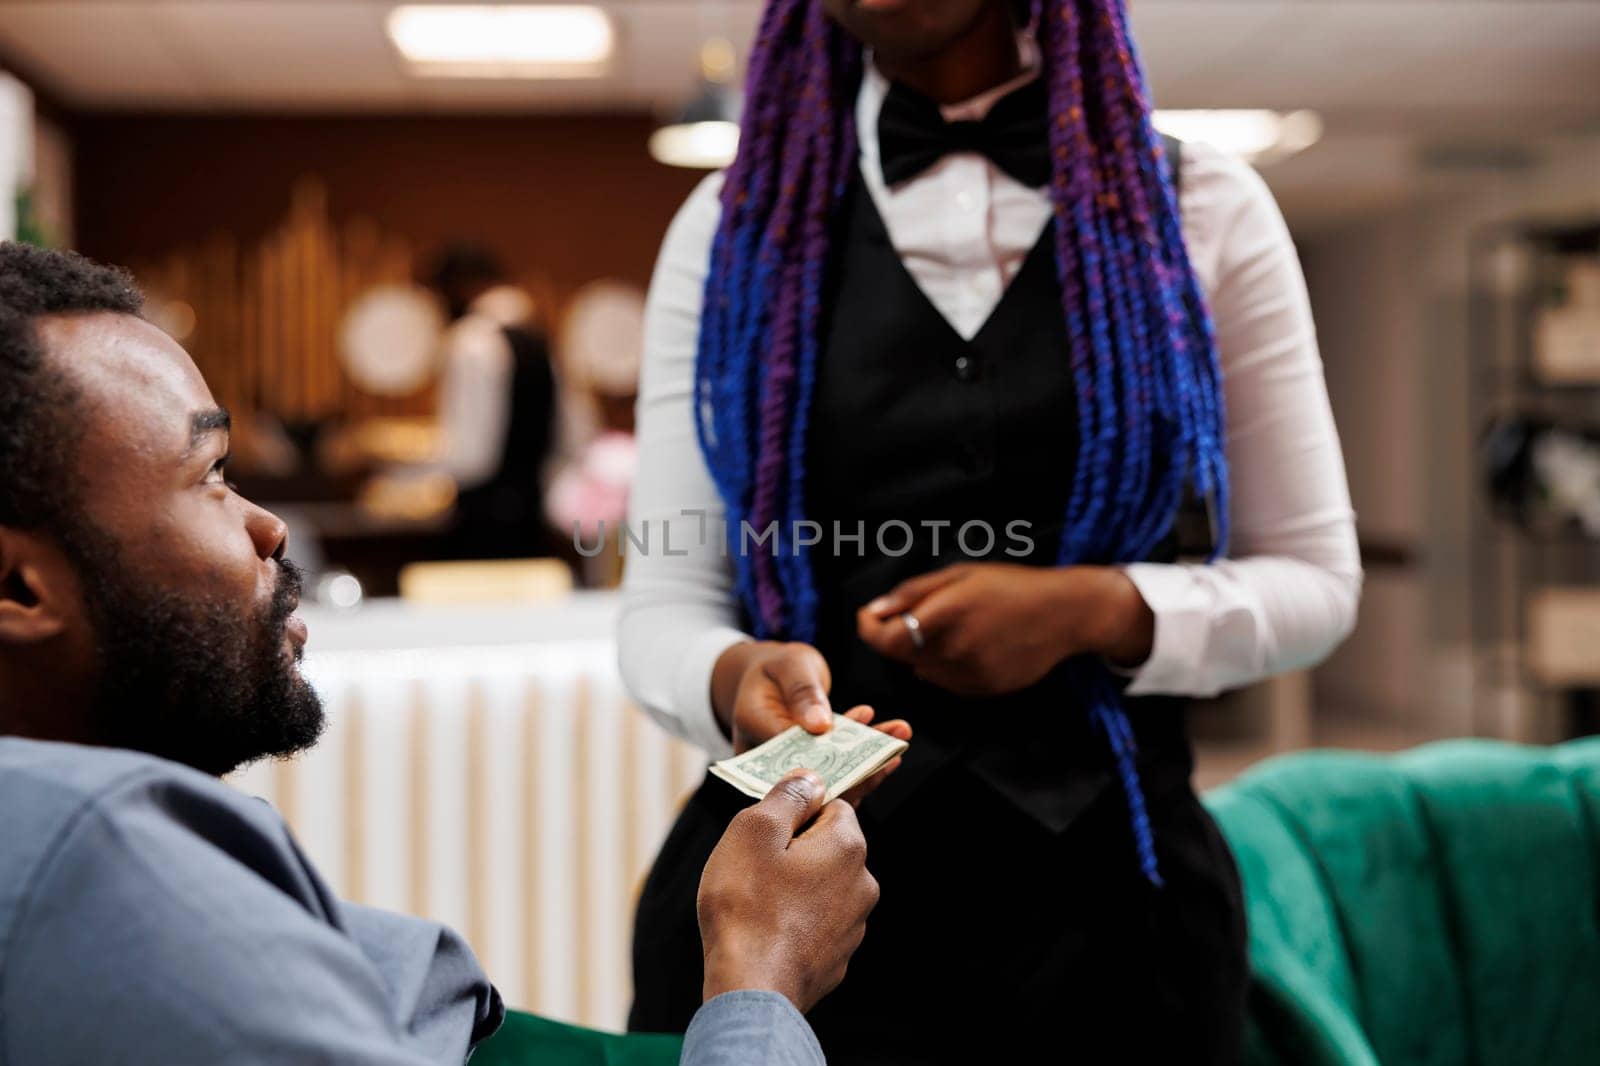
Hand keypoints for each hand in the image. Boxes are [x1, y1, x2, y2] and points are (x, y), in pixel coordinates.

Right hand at [698, 770, 879, 1012]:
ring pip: (822, 888)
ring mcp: (853, 926)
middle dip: (794, 850)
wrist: (751, 988)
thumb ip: (786, 796)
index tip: (767, 828)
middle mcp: (862, 884)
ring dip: (794, 887)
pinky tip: (765, 932)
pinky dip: (794, 923)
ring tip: (755, 902)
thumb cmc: (747, 905)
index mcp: (848, 846)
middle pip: (828, 847)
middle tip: (754, 866)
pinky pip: (815, 925)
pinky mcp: (838, 959)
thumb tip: (810, 778)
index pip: (832, 805)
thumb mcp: (754, 830)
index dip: (796, 811)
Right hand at [711, 641, 910, 758]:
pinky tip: (891, 738)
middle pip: (812, 776)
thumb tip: (820, 724)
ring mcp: (786, 770)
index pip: (791, 757)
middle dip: (857, 767)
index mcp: (751, 732)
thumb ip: (802, 691)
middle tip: (892, 752)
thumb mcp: (790, 665)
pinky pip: (837, 773)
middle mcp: (765, 760)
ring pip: (830, 778)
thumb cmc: (777, 667)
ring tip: (898, 737)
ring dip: (868, 763)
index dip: (830, 759)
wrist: (771, 677)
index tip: (864, 751)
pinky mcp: (807, 771)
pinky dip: (865, 758)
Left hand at [855, 563, 1154, 696]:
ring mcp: (970, 673)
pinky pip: (946, 681)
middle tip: (915, 612)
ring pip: (923, 669)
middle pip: (902, 654)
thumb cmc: (1010, 586)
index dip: (869, 628)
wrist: (1064, 614)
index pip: (885, 638)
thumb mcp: (961, 574)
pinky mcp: (983, 689)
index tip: (868, 616)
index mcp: (946, 613)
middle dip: (899, 634)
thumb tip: (876, 610)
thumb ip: (913, 593)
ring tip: (953, 625)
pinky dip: (945, 665)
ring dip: (923, 651)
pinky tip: (971, 643)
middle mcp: (955, 648)